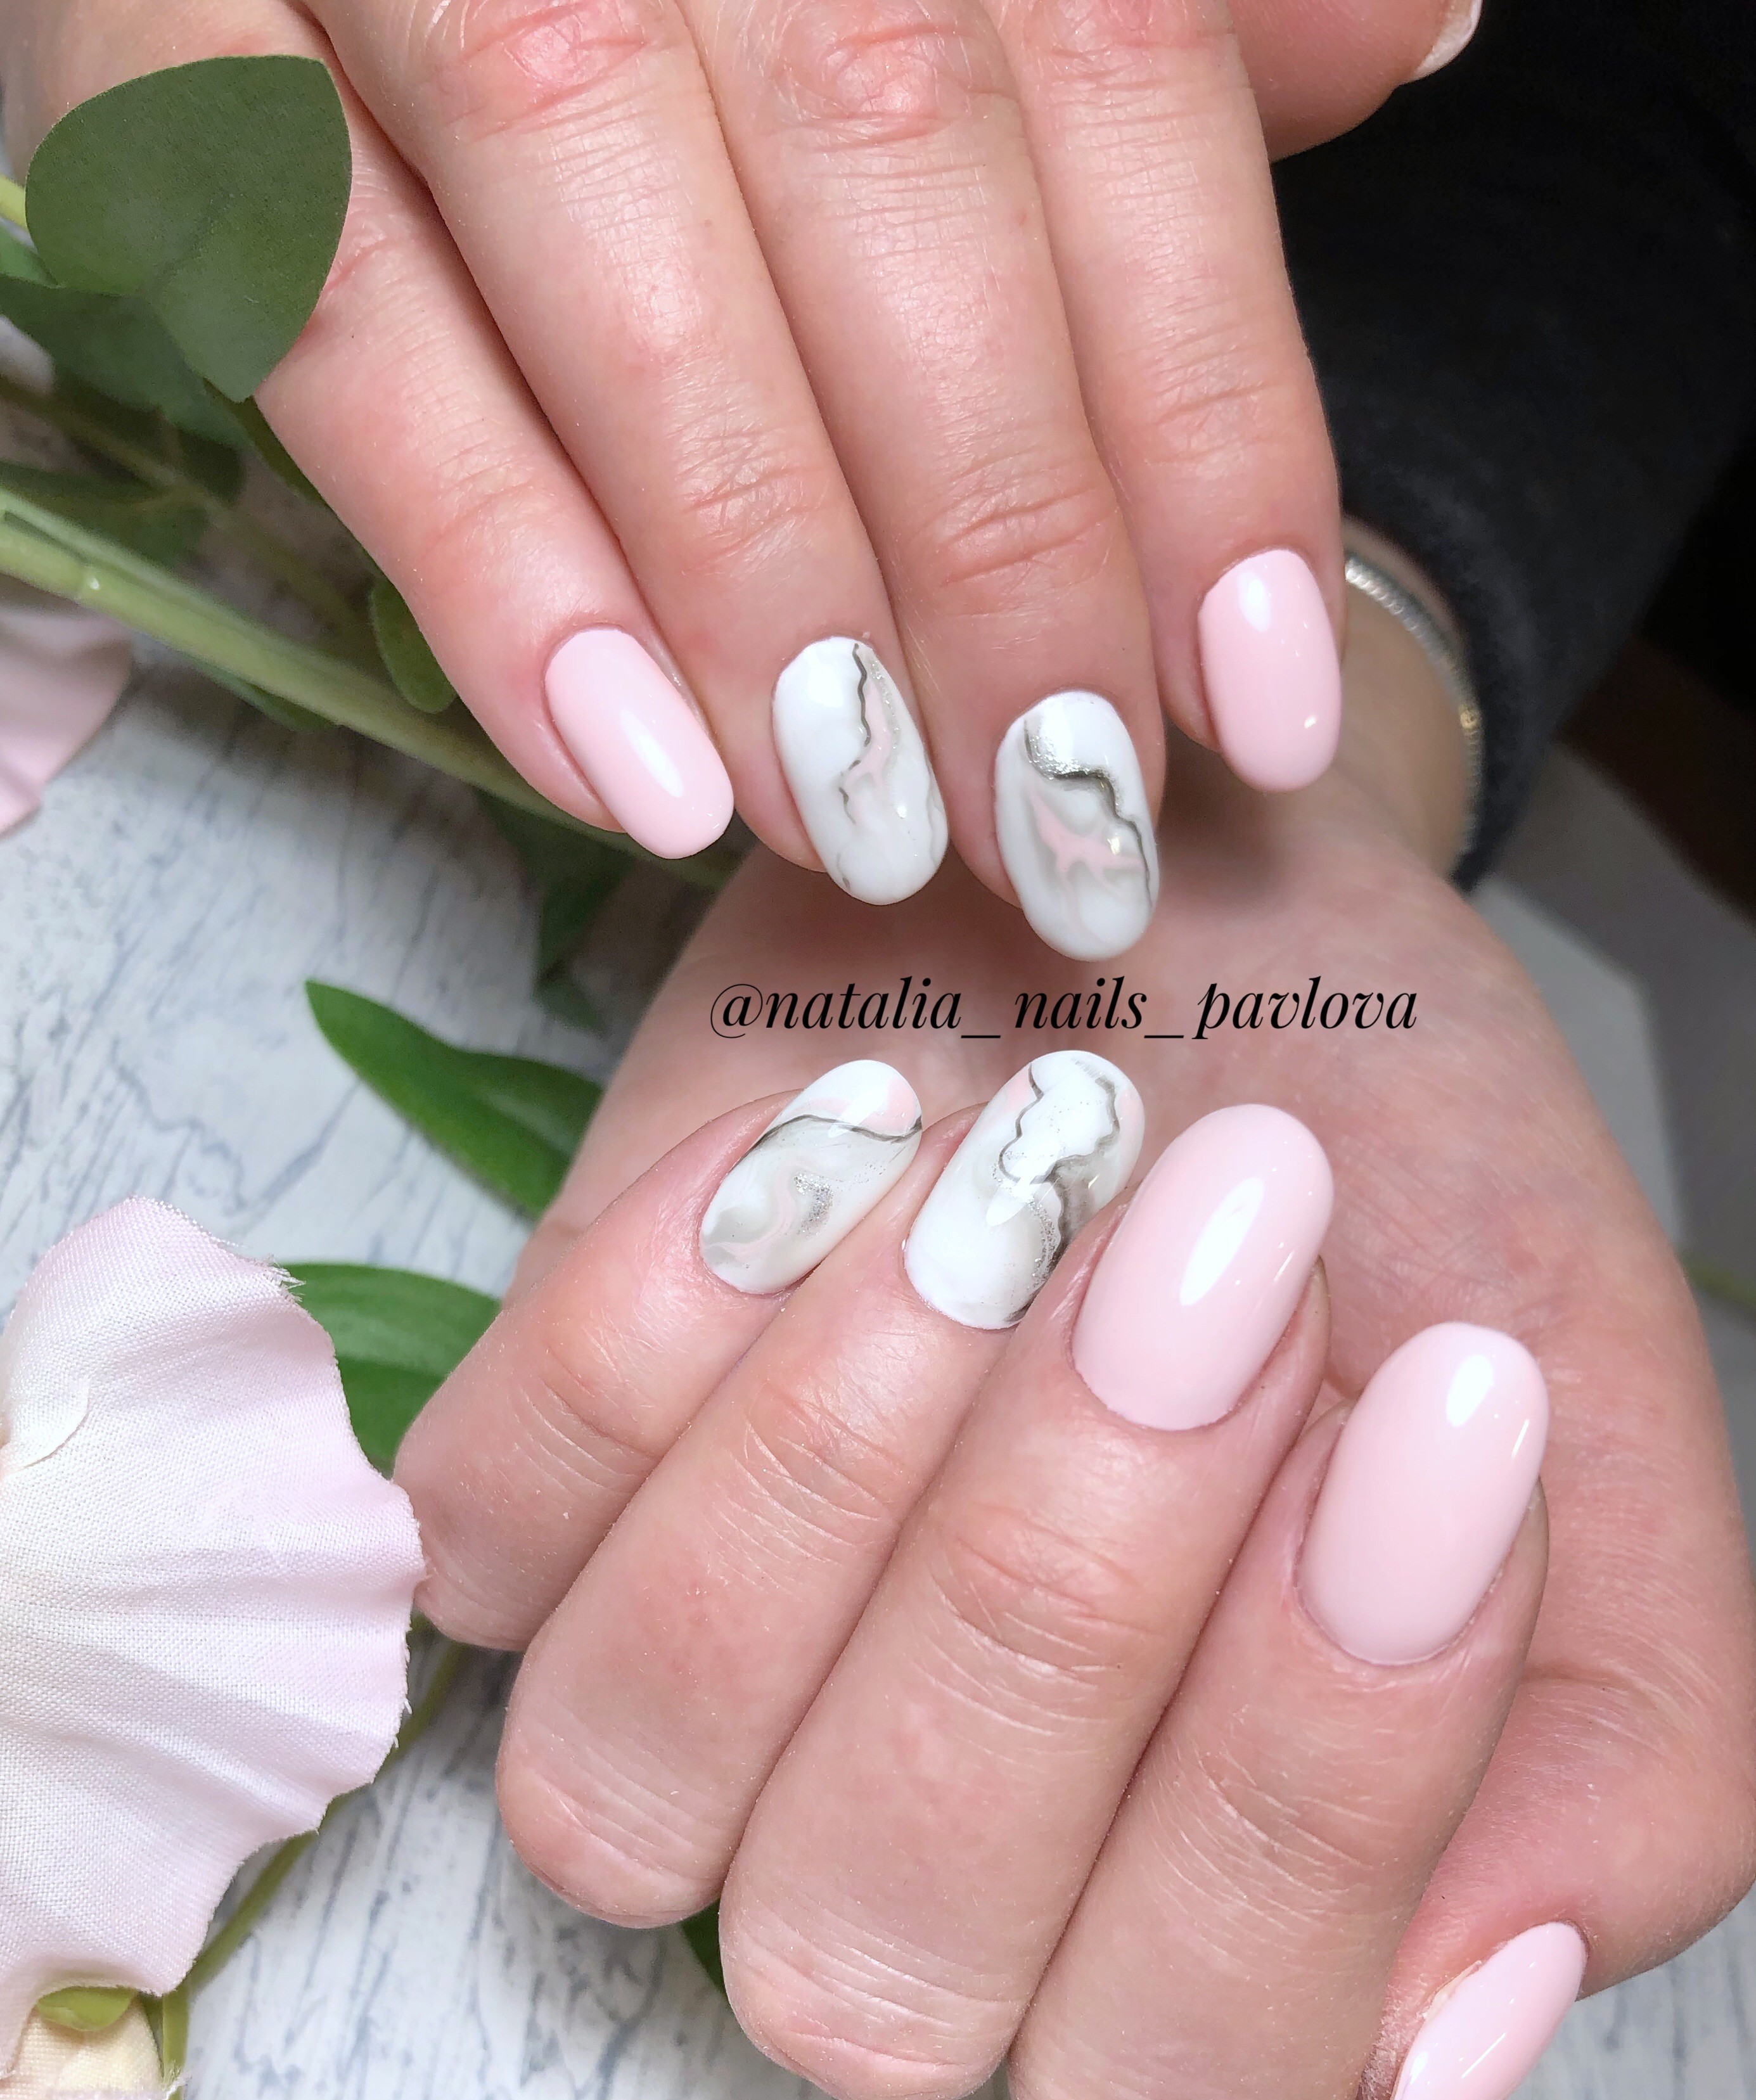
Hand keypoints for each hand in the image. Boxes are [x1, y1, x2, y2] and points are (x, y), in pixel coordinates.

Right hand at [7, 0, 1463, 950]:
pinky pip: (324, 305)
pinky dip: (484, 550)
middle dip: (1001, 546)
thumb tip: (1403, 37)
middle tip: (1059, 826)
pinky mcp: (160, 33)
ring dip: (772, 576)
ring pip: (619, 232)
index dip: (1203, 409)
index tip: (1250, 702)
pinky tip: (631, 774)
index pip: (1111, 77)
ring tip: (875, 833)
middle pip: (891, 171)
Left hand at [395, 596, 1755, 2099]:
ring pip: (628, 1776)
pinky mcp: (529, 1494)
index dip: (1305, 1775)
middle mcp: (903, 1874)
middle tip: (1221, 1228)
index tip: (1449, 1395)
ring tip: (1020, 1166)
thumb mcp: (1593, 1445)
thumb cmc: (1400, 1183)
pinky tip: (835, 1134)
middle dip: (1062, 1573)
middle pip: (881, 1941)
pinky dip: (643, 1324)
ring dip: (836, 1459)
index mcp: (1183, 1934)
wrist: (1198, 922)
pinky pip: (482, 1527)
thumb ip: (1608, 1785)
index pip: (1176, 2070)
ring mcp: (682, 1698)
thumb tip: (1441, 2065)